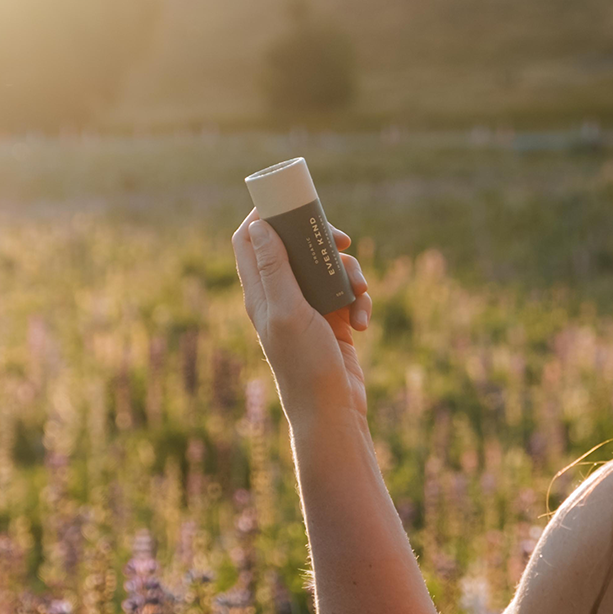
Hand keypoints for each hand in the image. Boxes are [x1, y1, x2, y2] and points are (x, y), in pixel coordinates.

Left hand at [232, 206, 372, 423]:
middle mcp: (280, 296)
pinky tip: (363, 322)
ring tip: (359, 295)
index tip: (291, 202)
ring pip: (328, 268)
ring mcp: (307, 308)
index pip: (249, 240)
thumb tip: (257, 224)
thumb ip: (274, 268)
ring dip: (350, 275)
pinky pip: (348, 294)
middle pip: (294, 246)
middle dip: (321, 240)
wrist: (332, 411)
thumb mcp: (288, 311)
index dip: (264, 215)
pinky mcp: (332, 320)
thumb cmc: (305, 365)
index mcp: (260, 293)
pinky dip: (359, 301)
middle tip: (342, 240)